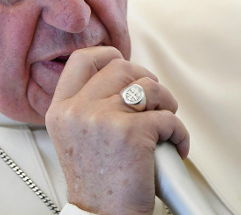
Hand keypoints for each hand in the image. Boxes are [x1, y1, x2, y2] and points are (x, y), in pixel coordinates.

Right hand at [45, 47, 188, 214]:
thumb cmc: (97, 184)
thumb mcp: (76, 138)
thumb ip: (89, 106)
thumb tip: (124, 80)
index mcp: (61, 110)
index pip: (82, 59)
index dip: (109, 56)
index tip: (126, 68)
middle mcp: (78, 110)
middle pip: (121, 67)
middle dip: (146, 80)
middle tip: (155, 102)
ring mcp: (104, 118)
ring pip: (150, 87)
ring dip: (167, 103)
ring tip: (167, 124)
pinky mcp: (132, 132)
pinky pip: (168, 118)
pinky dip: (180, 133)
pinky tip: (176, 147)